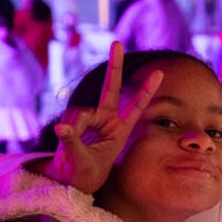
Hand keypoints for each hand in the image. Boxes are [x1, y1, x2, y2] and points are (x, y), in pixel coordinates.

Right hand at [49, 41, 163, 194]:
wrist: (72, 178)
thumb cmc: (85, 173)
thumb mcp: (82, 162)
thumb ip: (73, 143)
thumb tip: (61, 126)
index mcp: (120, 129)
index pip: (136, 107)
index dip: (146, 91)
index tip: (159, 73)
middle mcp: (107, 118)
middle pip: (110, 88)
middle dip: (114, 65)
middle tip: (117, 42)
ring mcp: (91, 117)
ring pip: (79, 112)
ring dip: (74, 127)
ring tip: (72, 147)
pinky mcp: (76, 119)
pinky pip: (69, 118)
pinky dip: (66, 128)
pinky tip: (63, 134)